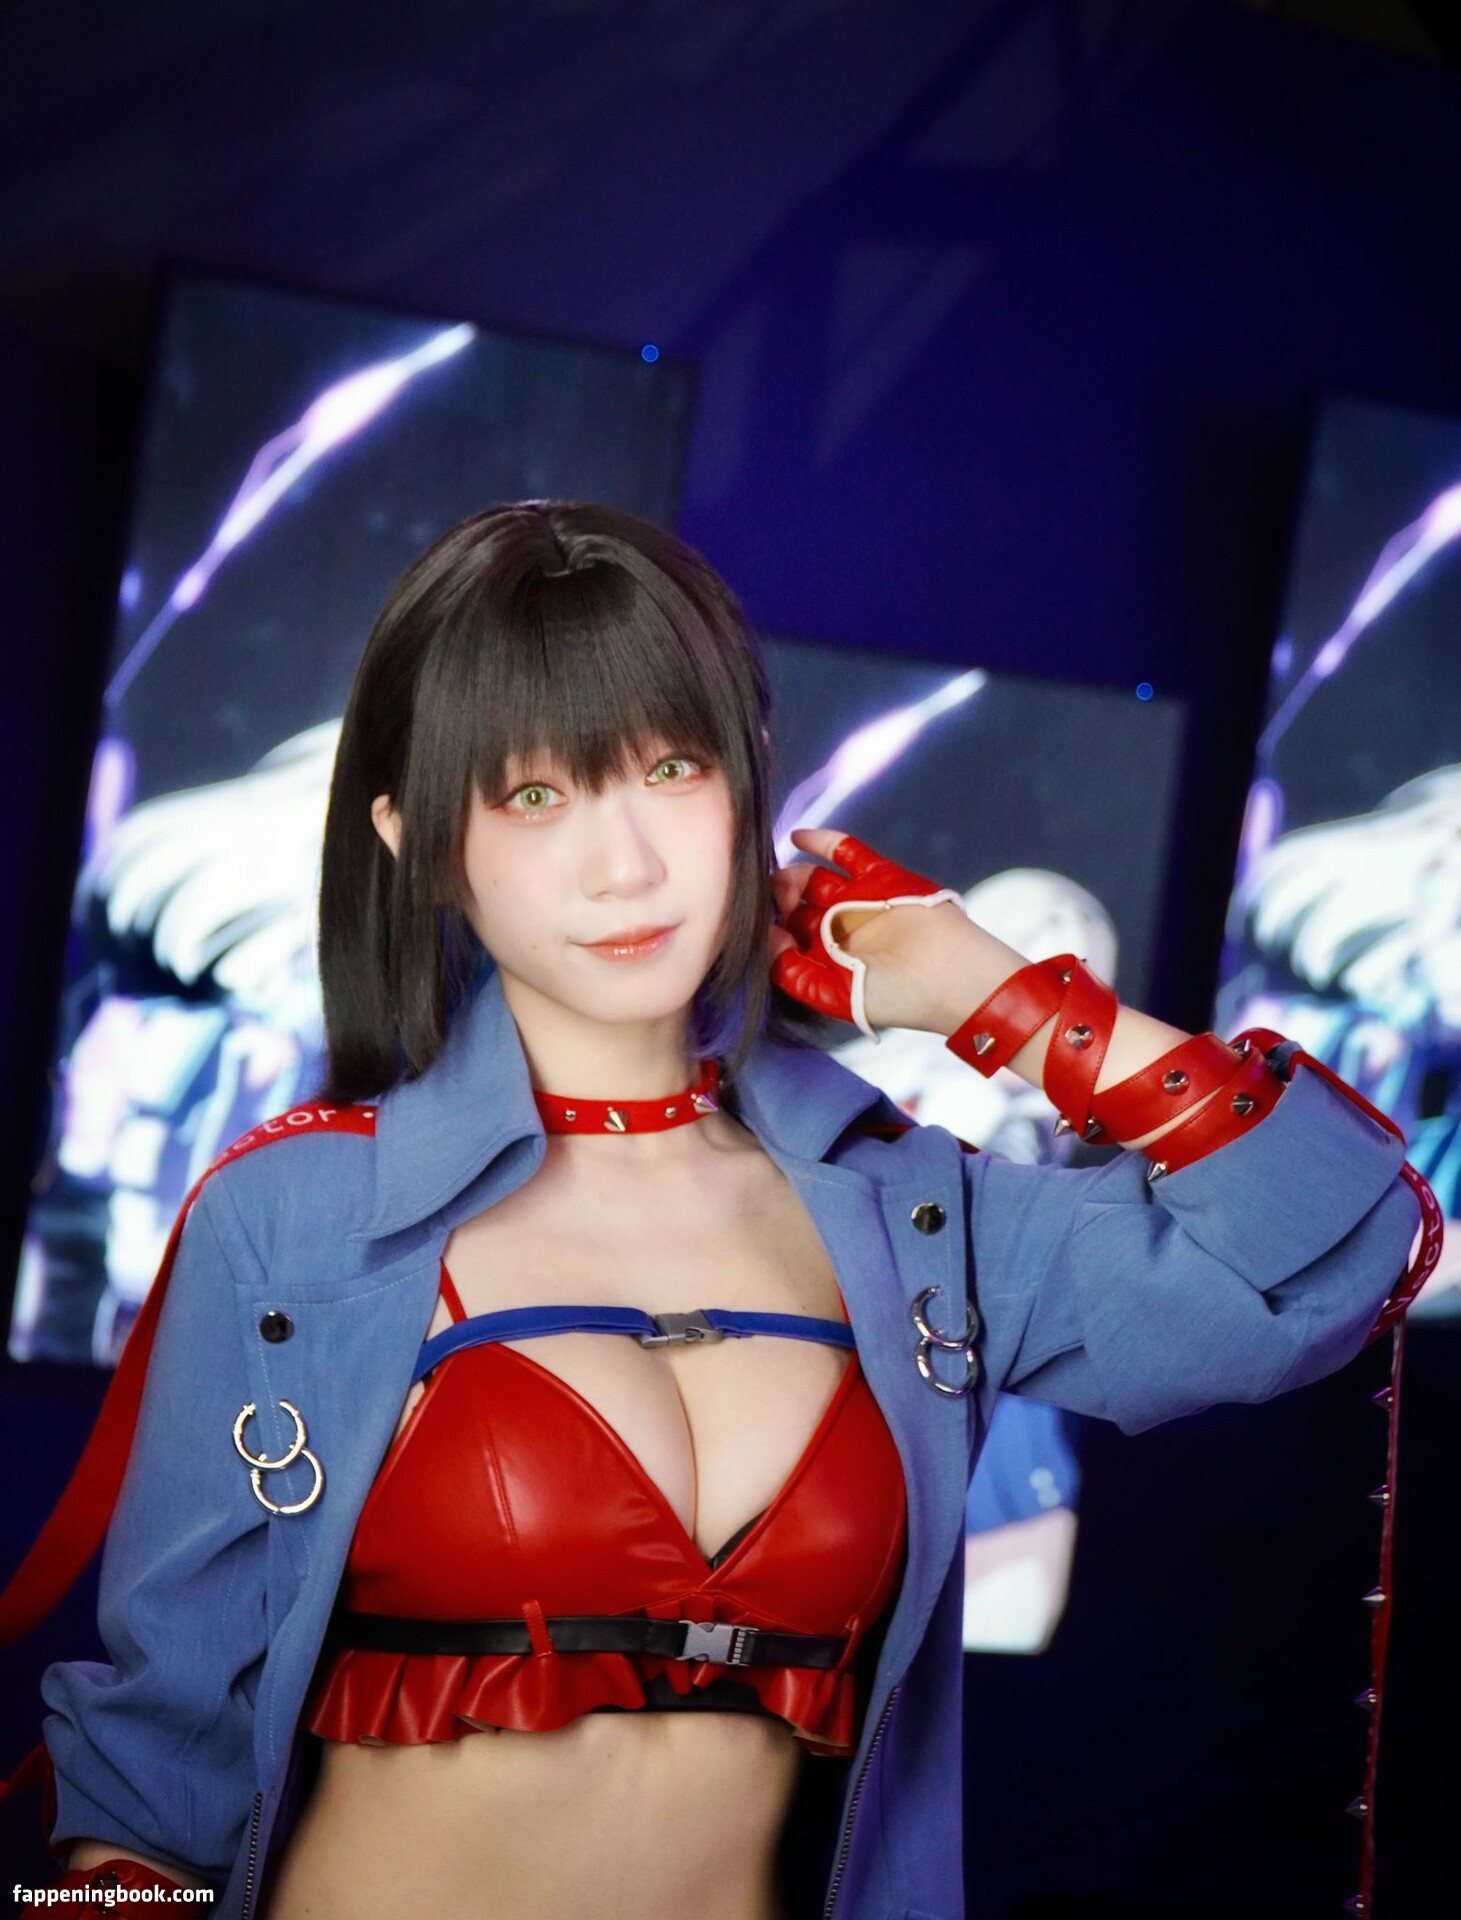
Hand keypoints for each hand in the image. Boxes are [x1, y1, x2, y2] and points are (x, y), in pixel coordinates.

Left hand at [768, 828, 969, 1039]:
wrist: (952, 975)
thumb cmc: (898, 996)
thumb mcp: (836, 997)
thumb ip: (795, 976)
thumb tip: (768, 941)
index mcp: (830, 961)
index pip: (788, 940)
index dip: (768, 931)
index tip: (747, 928)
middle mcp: (840, 930)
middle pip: (796, 907)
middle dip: (776, 901)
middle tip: (762, 899)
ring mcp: (858, 899)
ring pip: (814, 879)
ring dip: (792, 876)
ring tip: (778, 879)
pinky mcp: (879, 874)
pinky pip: (845, 852)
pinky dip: (820, 841)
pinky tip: (796, 837)